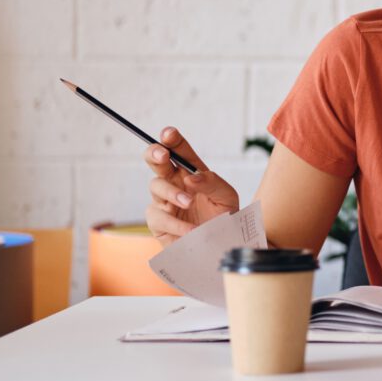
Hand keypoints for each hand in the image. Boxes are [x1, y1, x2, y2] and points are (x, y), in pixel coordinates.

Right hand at [144, 127, 239, 246]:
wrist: (223, 246)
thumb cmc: (224, 218)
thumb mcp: (226, 197)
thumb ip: (212, 182)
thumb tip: (190, 177)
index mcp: (192, 172)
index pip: (179, 150)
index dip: (171, 139)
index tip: (169, 134)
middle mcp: (175, 183)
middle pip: (156, 161)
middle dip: (155, 153)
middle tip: (162, 154)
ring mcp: (164, 202)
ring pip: (155, 186)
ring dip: (172, 192)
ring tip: (189, 202)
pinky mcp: (159, 223)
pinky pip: (158, 216)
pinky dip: (175, 222)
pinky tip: (191, 229)